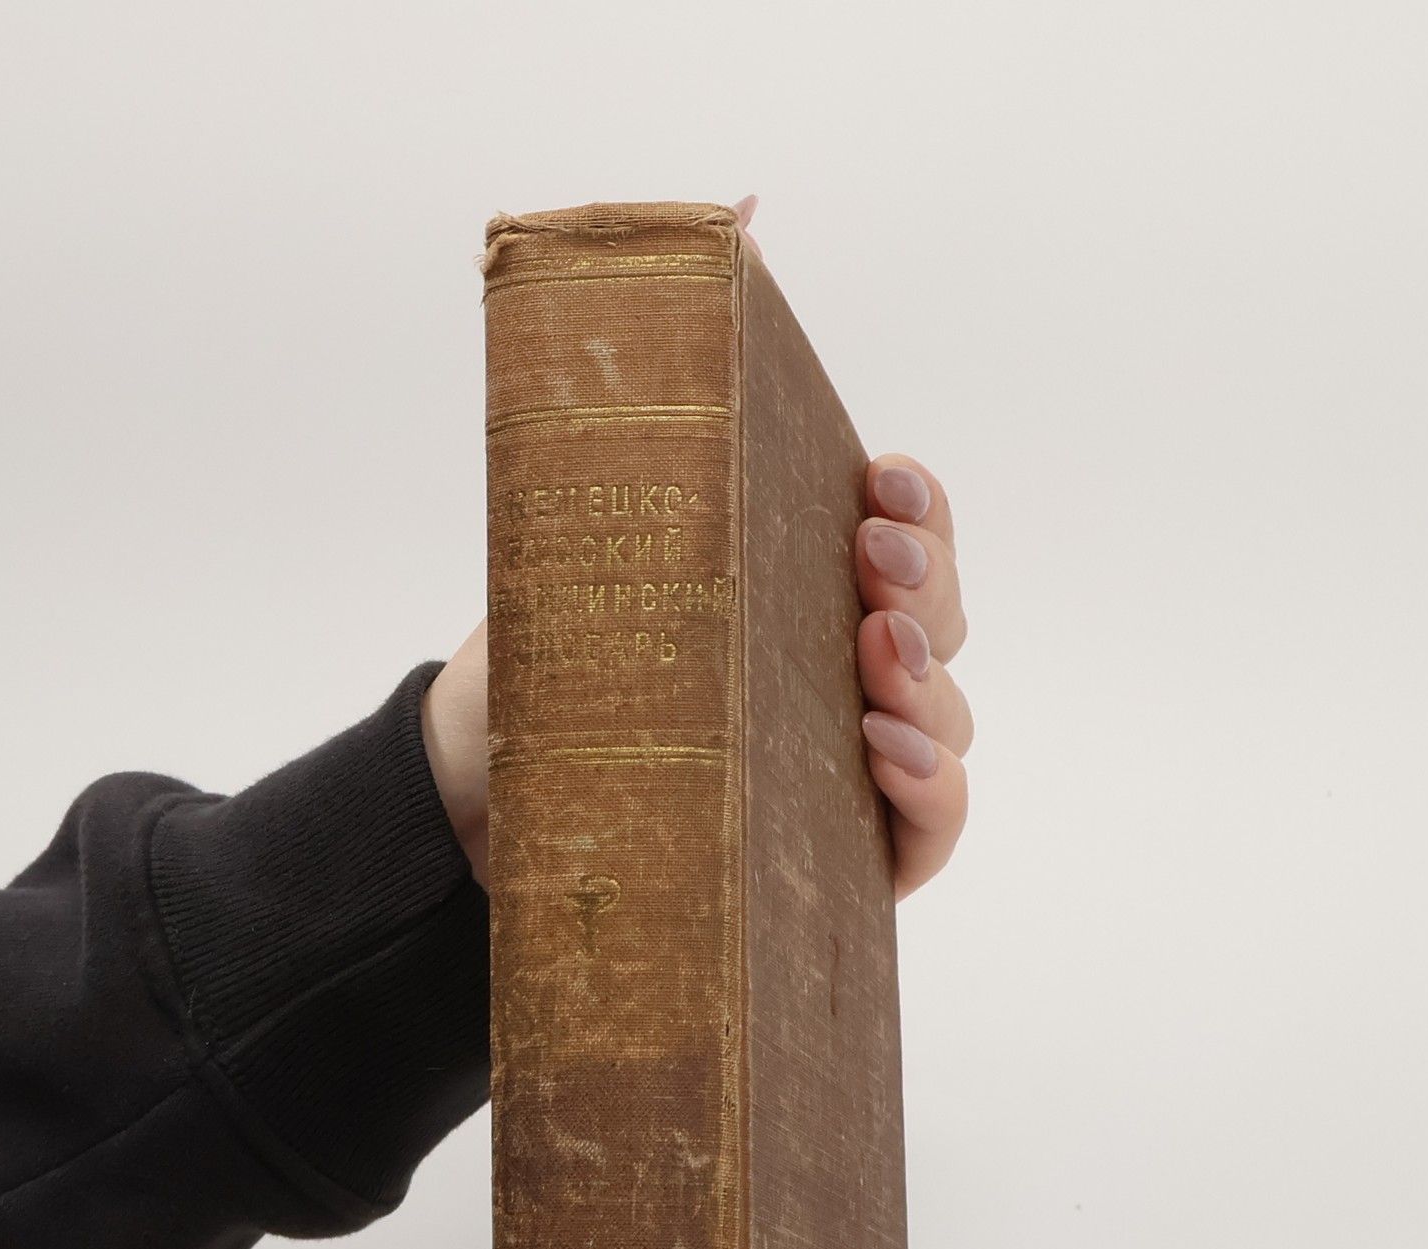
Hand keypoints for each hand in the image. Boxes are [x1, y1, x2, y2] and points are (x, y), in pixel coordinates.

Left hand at [420, 193, 971, 899]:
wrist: (480, 786)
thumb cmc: (556, 652)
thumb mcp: (598, 513)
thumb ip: (674, 382)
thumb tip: (741, 211)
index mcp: (799, 593)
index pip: (901, 541)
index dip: (917, 509)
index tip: (881, 481)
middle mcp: (838, 675)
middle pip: (939, 621)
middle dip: (928, 582)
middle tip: (877, 565)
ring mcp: (849, 768)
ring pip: (947, 717)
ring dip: (933, 683)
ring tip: (879, 659)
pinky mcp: (843, 856)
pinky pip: (930, 828)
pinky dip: (932, 787)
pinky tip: (885, 749)